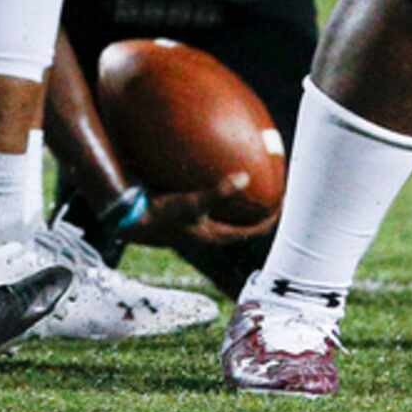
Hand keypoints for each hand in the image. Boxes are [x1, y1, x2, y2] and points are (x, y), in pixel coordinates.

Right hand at [131, 180, 278, 251]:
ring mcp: (193, 228)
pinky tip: (210, 175)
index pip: (249, 232)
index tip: (281, 207)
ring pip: (222, 218)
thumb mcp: (193, 202)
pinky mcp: (181, 218)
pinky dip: (215, 195)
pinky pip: (206, 206)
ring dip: (235, 207)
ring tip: (244, 188)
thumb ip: (219, 191)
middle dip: (254, 215)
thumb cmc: (162, 214)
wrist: (130, 219)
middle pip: (238, 227)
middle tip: (268, 197)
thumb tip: (246, 178)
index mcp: (213, 236)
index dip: (267, 221)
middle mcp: (205, 235)